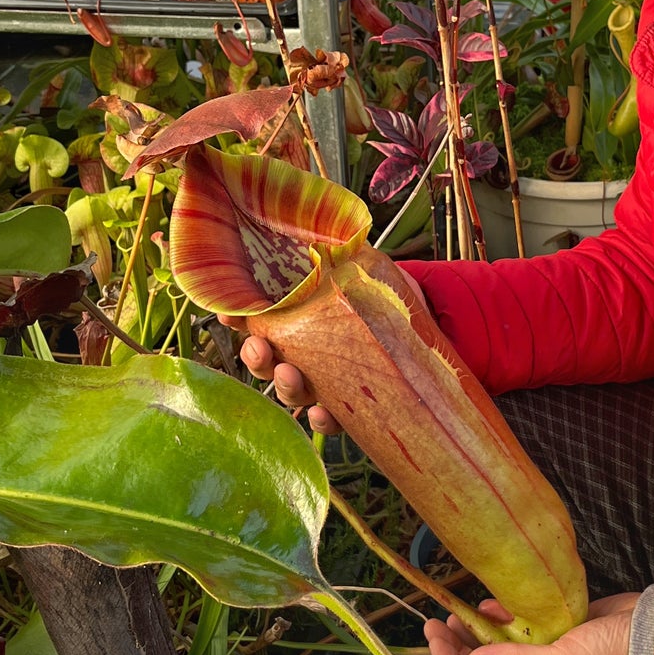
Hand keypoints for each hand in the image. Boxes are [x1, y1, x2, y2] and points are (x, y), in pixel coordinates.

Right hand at [220, 268, 428, 436]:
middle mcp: (306, 353)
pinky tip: (323, 411)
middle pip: (268, 361)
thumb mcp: (369, 270)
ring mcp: (327, 381)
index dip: (238, 318)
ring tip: (290, 374)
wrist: (428, 328)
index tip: (226, 313)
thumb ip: (348, 255)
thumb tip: (334, 234)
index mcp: (301, 319)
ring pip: (293, 391)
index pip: (261, 319)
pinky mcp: (352, 406)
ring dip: (286, 386)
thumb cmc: (387, 297)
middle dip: (257, 357)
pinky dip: (323, 418)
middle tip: (260, 348)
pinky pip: (331, 420)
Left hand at [424, 593, 639, 654]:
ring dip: (477, 630)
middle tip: (439, 619)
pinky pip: (518, 628)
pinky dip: (502, 617)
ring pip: (497, 646)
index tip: (434, 635)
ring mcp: (543, 653)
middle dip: (457, 646)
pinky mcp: (554, 631)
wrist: (649, 635)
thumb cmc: (607, 654)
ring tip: (461, 610)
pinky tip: (493, 604)